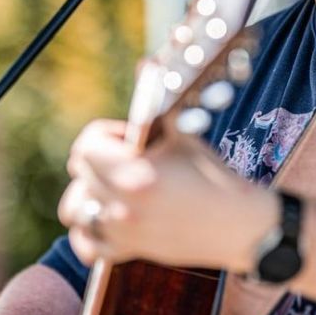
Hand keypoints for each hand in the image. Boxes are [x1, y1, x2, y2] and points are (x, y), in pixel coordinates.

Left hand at [57, 119, 277, 271]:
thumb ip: (156, 105)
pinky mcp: (132, 250)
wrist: (240, 225)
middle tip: (127, 157)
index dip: (104, 135)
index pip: (86, 147)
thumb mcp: (184, 134)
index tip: (128, 137)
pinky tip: (106, 216)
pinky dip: (90, 231)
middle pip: (80, 172)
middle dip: (99, 158)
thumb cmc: (213, 176)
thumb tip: (147, 64)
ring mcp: (125, 231)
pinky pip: (88, 245)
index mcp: (134, 174)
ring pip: (74, 209)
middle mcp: (124, 206)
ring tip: (111, 186)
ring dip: (87, 194)